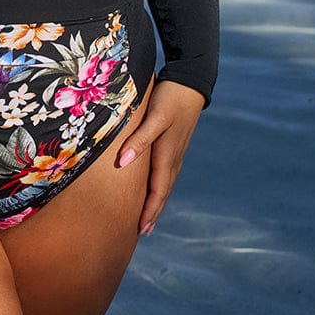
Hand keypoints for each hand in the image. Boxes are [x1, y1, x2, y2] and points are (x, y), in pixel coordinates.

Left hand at [118, 80, 204, 235]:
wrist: (191, 82)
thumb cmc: (171, 98)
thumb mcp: (155, 117)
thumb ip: (140, 139)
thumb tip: (123, 163)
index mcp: (167, 155)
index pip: (158, 191)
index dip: (149, 210)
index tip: (140, 229)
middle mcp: (173, 157)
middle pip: (162, 191)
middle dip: (153, 211)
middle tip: (142, 231)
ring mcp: (175, 150)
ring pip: (165, 182)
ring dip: (157, 200)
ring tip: (148, 215)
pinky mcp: (174, 142)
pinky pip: (166, 172)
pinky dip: (159, 185)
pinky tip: (155, 185)